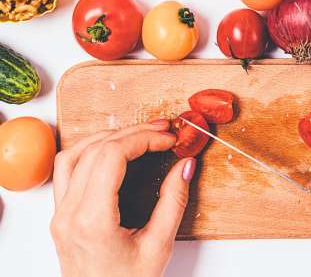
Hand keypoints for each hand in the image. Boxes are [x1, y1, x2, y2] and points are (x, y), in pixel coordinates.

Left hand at [51, 121, 194, 276]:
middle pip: (95, 150)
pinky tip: (111, 150)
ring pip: (73, 155)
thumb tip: (185, 166)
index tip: (169, 139)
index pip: (112, 156)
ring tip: (138, 134)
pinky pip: (66, 171)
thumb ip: (173, 202)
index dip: (143, 139)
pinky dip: (88, 152)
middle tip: (162, 129)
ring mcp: (60, 215)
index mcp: (92, 220)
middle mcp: (69, 214)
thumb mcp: (158, 247)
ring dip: (107, 137)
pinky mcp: (61, 217)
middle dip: (132, 133)